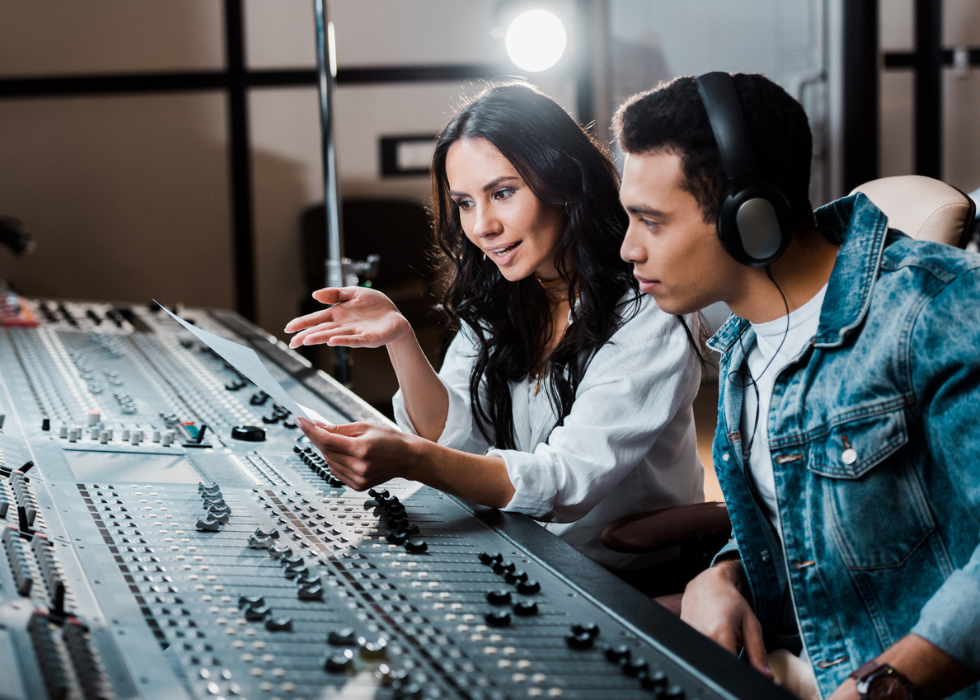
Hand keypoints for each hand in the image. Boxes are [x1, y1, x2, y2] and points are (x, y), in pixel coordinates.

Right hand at [285, 287, 409, 348]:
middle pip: (321, 330)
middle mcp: (343, 325)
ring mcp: (354, 333)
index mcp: (338, 314)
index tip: (288, 328)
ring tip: (306, 340)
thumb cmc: (375, 305)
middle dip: (306, 335)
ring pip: (334, 336)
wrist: (395, 316)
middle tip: (292, 342)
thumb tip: (315, 294)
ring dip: (320, 338)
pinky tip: (332, 341)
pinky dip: (343, 341)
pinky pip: (354, 340)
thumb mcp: (354, 292)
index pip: (316, 319)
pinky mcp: (368, 339)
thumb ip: (335, 294)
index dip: (302, 323)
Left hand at [296, 418, 420, 490]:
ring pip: (329, 462)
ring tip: (332, 440)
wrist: (406, 458)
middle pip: (326, 451)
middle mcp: (359, 466)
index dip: (310, 430)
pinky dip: (333, 461)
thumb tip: (317, 427)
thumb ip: (339, 429)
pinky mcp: (358, 486)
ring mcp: (358, 479)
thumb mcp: (364, 427)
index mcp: (362, 449)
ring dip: (325, 450)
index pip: (327, 440)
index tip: (299, 421)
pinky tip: (341, 454)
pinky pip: (336, 472)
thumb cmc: (388, 439)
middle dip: (316, 438)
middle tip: (311, 426)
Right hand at [681, 559, 772, 678]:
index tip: (746, 667)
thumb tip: (766, 676)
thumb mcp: (750, 624)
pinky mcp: (683, 638)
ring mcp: (689, 637)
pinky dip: (709, 649)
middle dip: (730, 664)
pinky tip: (711, 634)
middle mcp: (701, 637)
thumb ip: (758, 652)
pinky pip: (699, 653)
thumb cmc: (730, 601)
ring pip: (709, 659)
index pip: (732, 668)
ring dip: (718, 655)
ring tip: (722, 638)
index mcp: (720, 633)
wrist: (706, 584)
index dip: (741, 672)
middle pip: (719, 666)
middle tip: (734, 645)